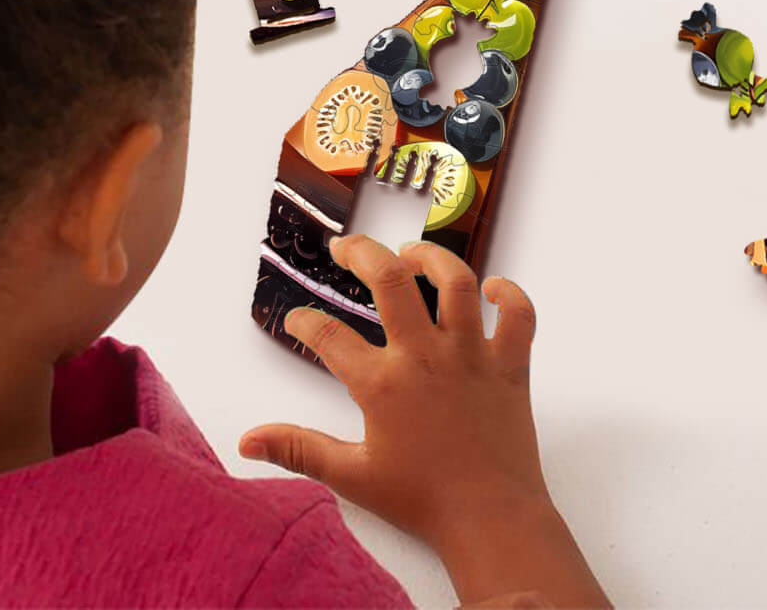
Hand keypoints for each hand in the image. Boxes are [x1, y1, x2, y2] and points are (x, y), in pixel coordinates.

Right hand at [240, 237, 607, 608]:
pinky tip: (493, 287)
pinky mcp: (510, 363)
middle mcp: (426, 356)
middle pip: (391, 281)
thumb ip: (299, 450)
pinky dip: (511, 294)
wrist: (489, 518)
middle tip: (346, 248)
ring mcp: (472, 355)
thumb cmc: (421, 499)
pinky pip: (519, 314)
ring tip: (411, 252)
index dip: (306, 322)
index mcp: (383, 384)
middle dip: (363, 253)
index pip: (330, 338)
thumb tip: (247, 440)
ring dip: (433, 258)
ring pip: (457, 283)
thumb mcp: (351, 476)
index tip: (297, 317)